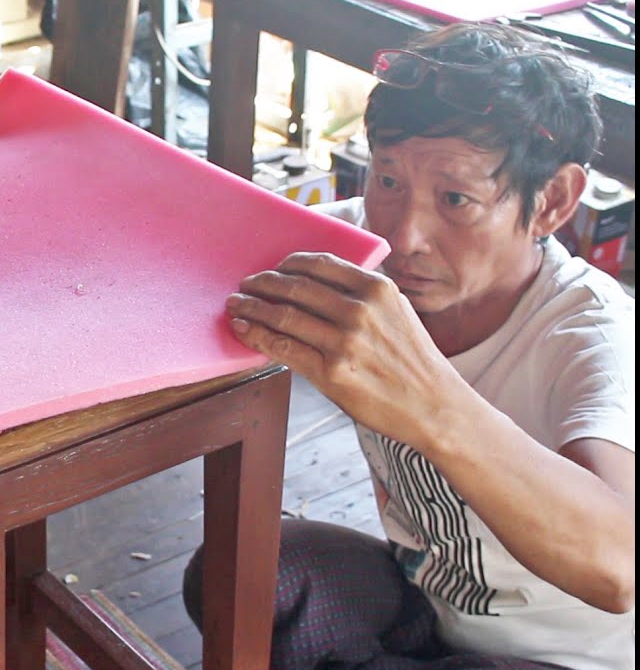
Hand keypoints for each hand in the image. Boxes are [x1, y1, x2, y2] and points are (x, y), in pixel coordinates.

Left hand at [225, 252, 464, 447]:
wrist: (434, 405)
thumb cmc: (411, 360)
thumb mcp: (396, 312)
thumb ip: (362, 294)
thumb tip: (315, 281)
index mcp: (376, 289)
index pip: (320, 264)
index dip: (288, 263)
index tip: (273, 268)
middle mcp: (359, 310)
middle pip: (295, 287)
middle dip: (262, 283)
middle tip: (245, 285)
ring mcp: (344, 342)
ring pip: (283, 316)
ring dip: (251, 307)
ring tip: (235, 305)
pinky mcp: (331, 372)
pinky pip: (283, 348)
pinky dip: (256, 335)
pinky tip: (243, 329)